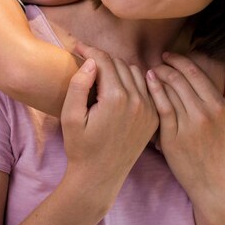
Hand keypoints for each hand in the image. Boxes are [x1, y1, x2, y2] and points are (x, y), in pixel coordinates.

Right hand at [61, 43, 158, 199]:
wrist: (100, 177)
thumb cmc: (80, 147)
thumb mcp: (70, 116)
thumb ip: (79, 85)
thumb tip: (92, 62)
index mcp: (116, 98)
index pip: (104, 61)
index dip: (89, 50)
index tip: (77, 47)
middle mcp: (137, 101)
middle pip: (120, 64)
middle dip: (102, 59)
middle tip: (86, 60)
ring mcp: (149, 110)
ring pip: (136, 72)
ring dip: (118, 69)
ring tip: (102, 75)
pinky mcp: (154, 118)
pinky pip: (146, 88)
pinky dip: (134, 82)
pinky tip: (119, 87)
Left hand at [145, 53, 224, 202]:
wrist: (215, 184)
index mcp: (219, 107)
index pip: (195, 74)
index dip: (179, 60)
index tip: (169, 55)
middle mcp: (204, 115)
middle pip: (179, 79)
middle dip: (165, 66)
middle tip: (157, 62)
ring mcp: (187, 127)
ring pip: (168, 91)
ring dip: (157, 77)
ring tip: (150, 72)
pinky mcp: (172, 139)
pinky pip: (161, 109)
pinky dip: (153, 92)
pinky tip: (147, 83)